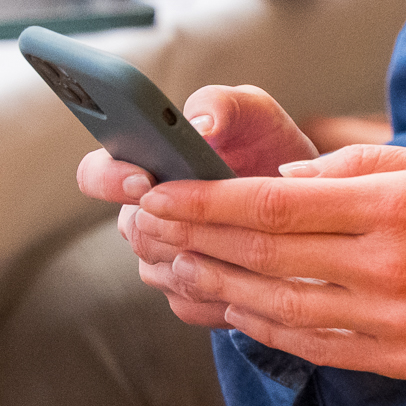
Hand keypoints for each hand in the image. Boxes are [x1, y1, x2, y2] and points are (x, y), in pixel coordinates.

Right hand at [77, 84, 317, 327]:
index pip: (96, 173)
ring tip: (252, 235)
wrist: (308, 202)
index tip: (146, 178)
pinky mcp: (185, 294)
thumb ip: (224, 105)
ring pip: (160, 270)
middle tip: (222, 212)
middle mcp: (142, 215)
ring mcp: (160, 259)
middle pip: (134, 229)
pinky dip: (223, 286)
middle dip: (178, 220)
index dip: (112, 178)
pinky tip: (256, 269)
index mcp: (144, 165)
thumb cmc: (271, 149)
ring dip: (206, 254)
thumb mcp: (256, 115)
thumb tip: (201, 124)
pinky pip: (188, 300)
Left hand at [133, 143, 405, 405]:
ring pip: (272, 304)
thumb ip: (364, 163)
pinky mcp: (394, 357)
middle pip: (263, 254)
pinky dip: (256, 322)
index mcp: (400, 205)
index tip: (161, 189)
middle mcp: (389, 265)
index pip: (279, 202)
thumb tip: (288, 176)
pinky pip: (306, 342)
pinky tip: (226, 303)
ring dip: (208, 284)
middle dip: (191, 237)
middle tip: (142, 221)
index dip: (208, 199)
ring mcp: (389, 320)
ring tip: (166, 264)